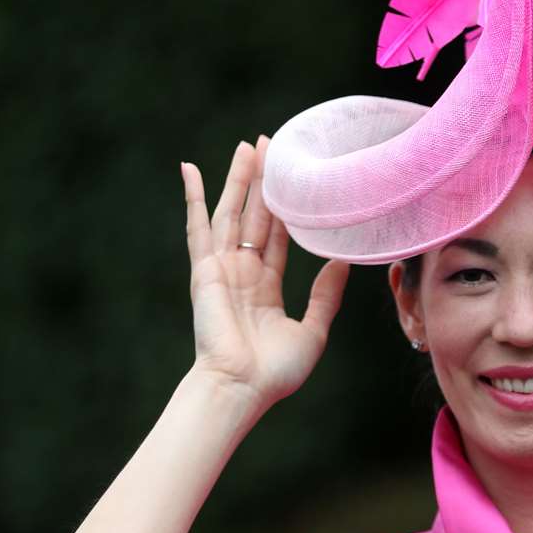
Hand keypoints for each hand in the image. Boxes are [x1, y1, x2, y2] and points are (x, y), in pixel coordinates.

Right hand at [182, 136, 349, 407]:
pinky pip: (197, 227)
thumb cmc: (275, 372)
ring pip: (232, 213)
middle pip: (255, 216)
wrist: (242, 388)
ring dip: (238, 179)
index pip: (277, 235)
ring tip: (248, 146)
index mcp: (265, 286)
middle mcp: (242, 272)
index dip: (285, 206)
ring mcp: (221, 268)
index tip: (292, 176)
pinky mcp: (204, 270)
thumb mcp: (313, 330)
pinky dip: (193, 197)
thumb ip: (326, 296)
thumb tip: (342, 262)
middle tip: (272, 144)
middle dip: (263, 182)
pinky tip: (189, 168)